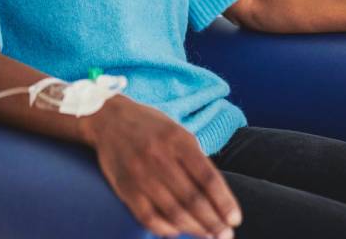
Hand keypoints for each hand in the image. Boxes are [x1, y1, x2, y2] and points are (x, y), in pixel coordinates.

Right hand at [79, 95, 241, 238]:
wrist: (110, 119)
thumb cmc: (151, 127)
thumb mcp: (178, 132)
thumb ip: (195, 160)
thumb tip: (217, 196)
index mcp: (178, 140)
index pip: (207, 177)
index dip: (224, 201)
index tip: (235, 219)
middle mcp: (160, 157)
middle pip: (192, 198)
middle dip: (213, 221)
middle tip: (225, 235)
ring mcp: (141, 174)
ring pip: (173, 211)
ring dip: (194, 229)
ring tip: (208, 236)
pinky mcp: (125, 188)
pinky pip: (148, 217)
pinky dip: (165, 229)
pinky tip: (177, 232)